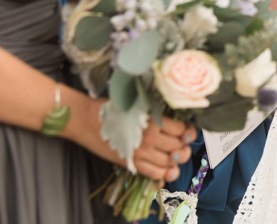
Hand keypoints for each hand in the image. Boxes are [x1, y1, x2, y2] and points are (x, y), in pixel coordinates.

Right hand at [74, 97, 192, 181]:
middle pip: (177, 147)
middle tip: (182, 145)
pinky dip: (162, 175)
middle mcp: (149, 138)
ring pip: (168, 162)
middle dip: (183, 147)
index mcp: (153, 120)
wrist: (85, 119)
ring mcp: (139, 152)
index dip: (188, 132)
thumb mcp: (138, 104)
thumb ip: (156, 112)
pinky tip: (166, 172)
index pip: (181, 130)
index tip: (188, 132)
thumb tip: (175, 121)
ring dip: (175, 162)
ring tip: (175, 158)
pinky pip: (152, 173)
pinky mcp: (129, 163)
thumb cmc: (112, 108)